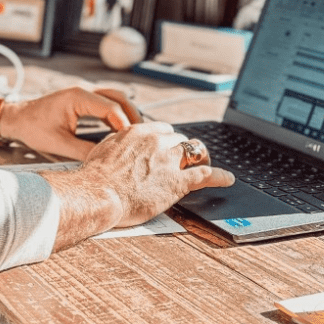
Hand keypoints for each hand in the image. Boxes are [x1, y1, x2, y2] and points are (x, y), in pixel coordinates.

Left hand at [0, 85, 141, 160]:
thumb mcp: (58, 144)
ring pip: (115, 98)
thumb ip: (84, 152)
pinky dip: (117, 115)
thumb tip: (106, 162)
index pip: (111, 108)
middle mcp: (83, 91)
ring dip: (127, 114)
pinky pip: (106, 104)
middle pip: (119, 98)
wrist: (17, 118)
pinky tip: (121, 132)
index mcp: (78, 97)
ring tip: (135, 136)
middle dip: (133, 116)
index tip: (131, 143)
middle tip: (142, 137)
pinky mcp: (83, 100)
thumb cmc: (32, 128)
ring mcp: (84, 94)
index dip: (124, 126)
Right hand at [80, 122, 233, 227]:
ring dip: (198, 158)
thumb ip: (120, 142)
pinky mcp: (178, 182)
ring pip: (193, 152)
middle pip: (178, 139)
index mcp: (139, 132)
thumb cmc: (96, 176)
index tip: (167, 147)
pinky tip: (228, 178)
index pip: (162, 129)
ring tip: (204, 163)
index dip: (166, 139)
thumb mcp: (105, 148)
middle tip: (181, 160)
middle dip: (180, 149)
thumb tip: (123, 142)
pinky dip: (220, 176)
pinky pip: (206, 174)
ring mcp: (169, 160)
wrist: (98, 193)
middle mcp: (157, 141)